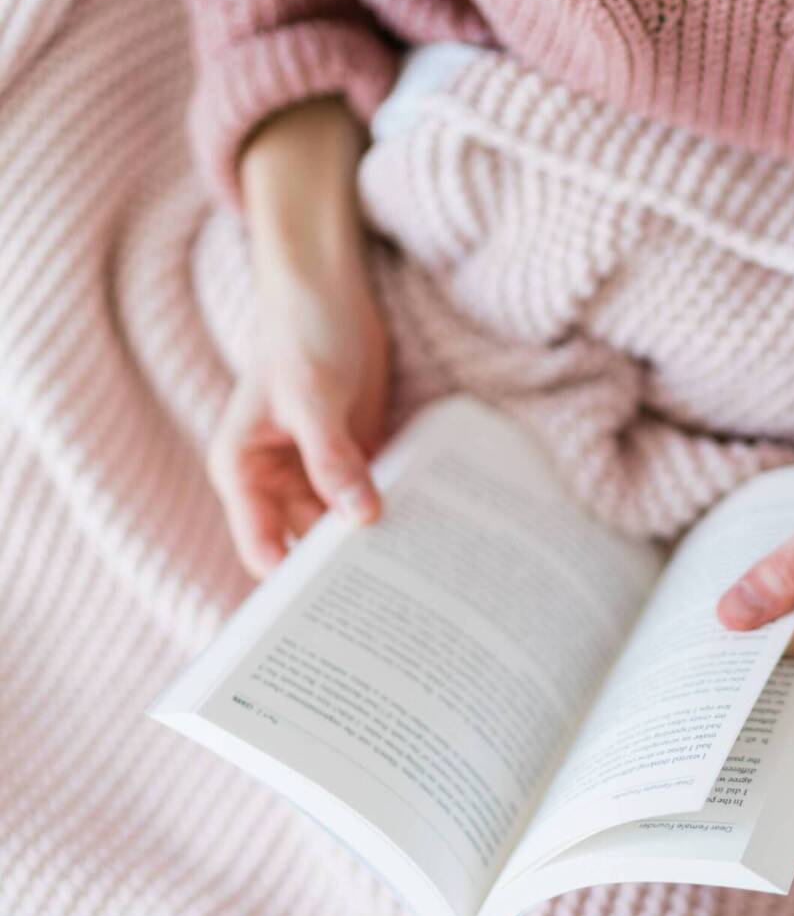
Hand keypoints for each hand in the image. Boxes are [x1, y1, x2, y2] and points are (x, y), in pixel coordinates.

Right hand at [207, 99, 388, 577]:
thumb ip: (333, 458)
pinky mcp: (351, 462)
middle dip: (340, 575)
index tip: (332, 621)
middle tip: (388, 615)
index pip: (261, 549)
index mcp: (242, 471)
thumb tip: (359, 519)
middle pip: (305, 547)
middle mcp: (274, 482)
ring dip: (373, 549)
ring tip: (417, 588)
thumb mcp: (315, 396)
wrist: (331, 294)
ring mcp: (313, 474)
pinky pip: (369, 503)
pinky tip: (428, 542)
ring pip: (341, 531)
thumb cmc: (305, 336)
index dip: (291, 588)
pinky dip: (393, 519)